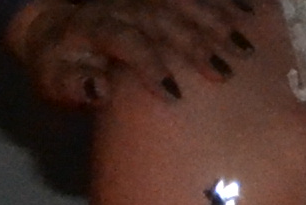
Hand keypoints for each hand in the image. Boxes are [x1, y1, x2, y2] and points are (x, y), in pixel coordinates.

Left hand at [0, 0, 255, 106]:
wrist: (54, 27)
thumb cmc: (61, 64)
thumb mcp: (54, 79)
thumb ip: (73, 84)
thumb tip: (99, 88)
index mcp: (93, 26)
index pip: (125, 40)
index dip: (150, 65)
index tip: (176, 95)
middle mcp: (119, 5)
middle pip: (161, 17)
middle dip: (195, 43)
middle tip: (226, 72)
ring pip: (181, 1)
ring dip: (217, 21)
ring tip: (246, 46)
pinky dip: (224, 2)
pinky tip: (251, 13)